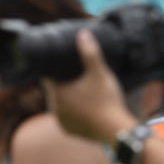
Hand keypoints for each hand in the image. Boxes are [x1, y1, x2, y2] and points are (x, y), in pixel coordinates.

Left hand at [42, 30, 136, 144]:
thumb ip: (89, 52)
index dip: (53, 69)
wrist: (116, 130)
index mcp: (56, 93)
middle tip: (73, 74)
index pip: (47, 77)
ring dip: (66, 97)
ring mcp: (61, 122)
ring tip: (78, 88)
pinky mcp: (70, 131)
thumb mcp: (99, 73)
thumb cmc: (106, 100)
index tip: (61, 63)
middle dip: (61, 82)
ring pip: (59, 104)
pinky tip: (81, 105)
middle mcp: (54, 109)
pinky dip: (72, 111)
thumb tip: (82, 33)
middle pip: (53, 90)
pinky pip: (67, 117)